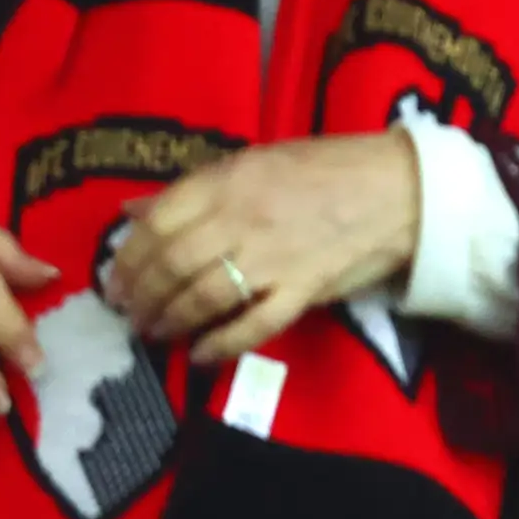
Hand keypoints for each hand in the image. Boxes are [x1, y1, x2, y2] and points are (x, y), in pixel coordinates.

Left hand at [105, 133, 417, 362]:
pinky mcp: (303, 290)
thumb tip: (131, 211)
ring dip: (170, 321)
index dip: (128, 259)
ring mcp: (273, 257)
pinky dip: (221, 345)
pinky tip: (200, 356)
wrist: (402, 189)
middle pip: (172, 265)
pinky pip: (253, 325)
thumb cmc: (329, 170)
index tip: (116, 280)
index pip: (157, 224)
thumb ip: (194, 189)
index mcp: (228, 181)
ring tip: (156, 333)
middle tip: (130, 315)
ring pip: (202, 297)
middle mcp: (242, 218)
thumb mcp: (255, 162)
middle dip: (142, 296)